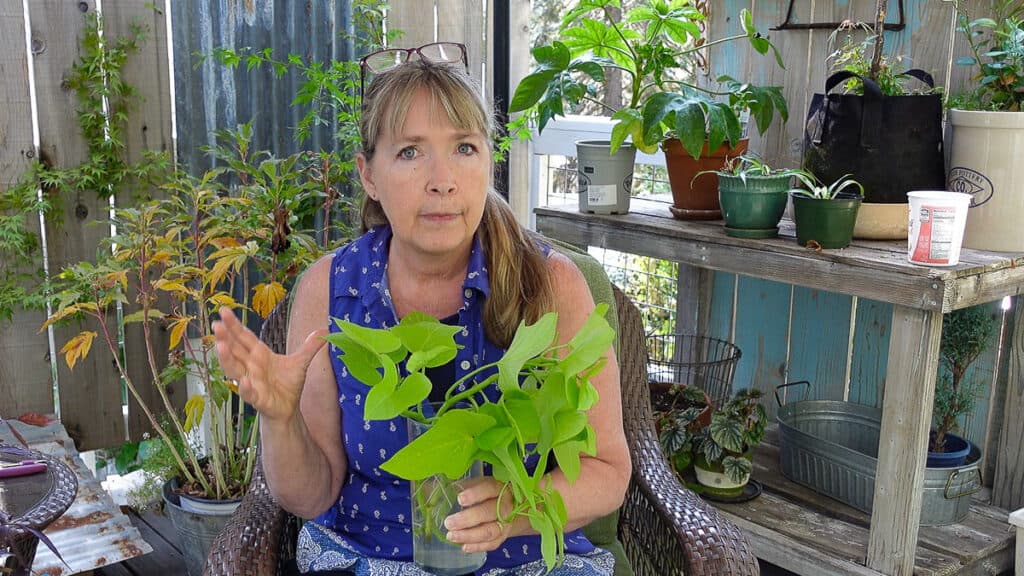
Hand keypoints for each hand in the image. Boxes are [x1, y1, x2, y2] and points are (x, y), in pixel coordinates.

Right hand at [212, 307, 326, 422]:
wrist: (289, 408)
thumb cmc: (287, 384)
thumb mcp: (300, 362)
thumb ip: (310, 346)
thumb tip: (324, 330)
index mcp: (258, 354)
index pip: (244, 336)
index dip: (234, 325)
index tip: (224, 311)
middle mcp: (250, 366)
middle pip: (235, 349)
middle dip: (225, 337)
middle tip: (216, 325)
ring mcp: (251, 382)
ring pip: (234, 369)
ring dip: (226, 358)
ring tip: (220, 346)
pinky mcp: (257, 398)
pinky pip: (248, 393)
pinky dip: (245, 388)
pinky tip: (244, 381)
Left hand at [443, 477, 515, 553]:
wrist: (504, 505)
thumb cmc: (483, 493)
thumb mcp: (473, 485)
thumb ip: (455, 487)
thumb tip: (431, 490)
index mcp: (497, 487)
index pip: (489, 489)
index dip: (475, 494)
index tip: (459, 499)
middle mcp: (505, 504)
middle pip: (489, 512)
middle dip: (468, 519)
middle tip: (449, 523)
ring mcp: (506, 522)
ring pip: (491, 530)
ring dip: (470, 535)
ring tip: (451, 536)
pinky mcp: (503, 535)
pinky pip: (493, 543)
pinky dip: (478, 546)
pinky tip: (464, 546)